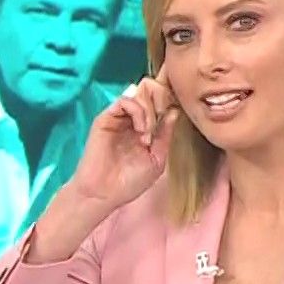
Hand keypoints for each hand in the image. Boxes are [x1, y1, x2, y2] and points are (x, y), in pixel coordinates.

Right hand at [66, 66, 180, 211]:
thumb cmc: (129, 182)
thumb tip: (174, 110)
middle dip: (161, 99)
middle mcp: (132, 119)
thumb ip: (165, 134)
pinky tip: (141, 130)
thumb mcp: (157, 158)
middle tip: (163, 118)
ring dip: (150, 111)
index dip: (170, 96)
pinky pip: (125, 100)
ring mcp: (119, 117)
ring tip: (148, 135)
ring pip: (140, 93)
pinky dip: (138, 111)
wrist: (103, 194)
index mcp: (146, 127)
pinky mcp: (106, 118)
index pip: (159, 101)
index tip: (180, 104)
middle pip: (151, 90)